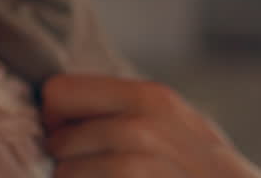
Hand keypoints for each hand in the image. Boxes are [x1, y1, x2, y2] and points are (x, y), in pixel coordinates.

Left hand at [41, 74, 260, 177]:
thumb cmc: (206, 170)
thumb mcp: (175, 123)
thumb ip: (124, 109)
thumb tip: (53, 103)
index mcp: (148, 98)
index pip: (57, 91)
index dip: (56, 118)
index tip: (71, 136)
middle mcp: (141, 128)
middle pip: (58, 142)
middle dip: (65, 162)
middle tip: (91, 171)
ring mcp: (140, 168)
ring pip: (65, 175)